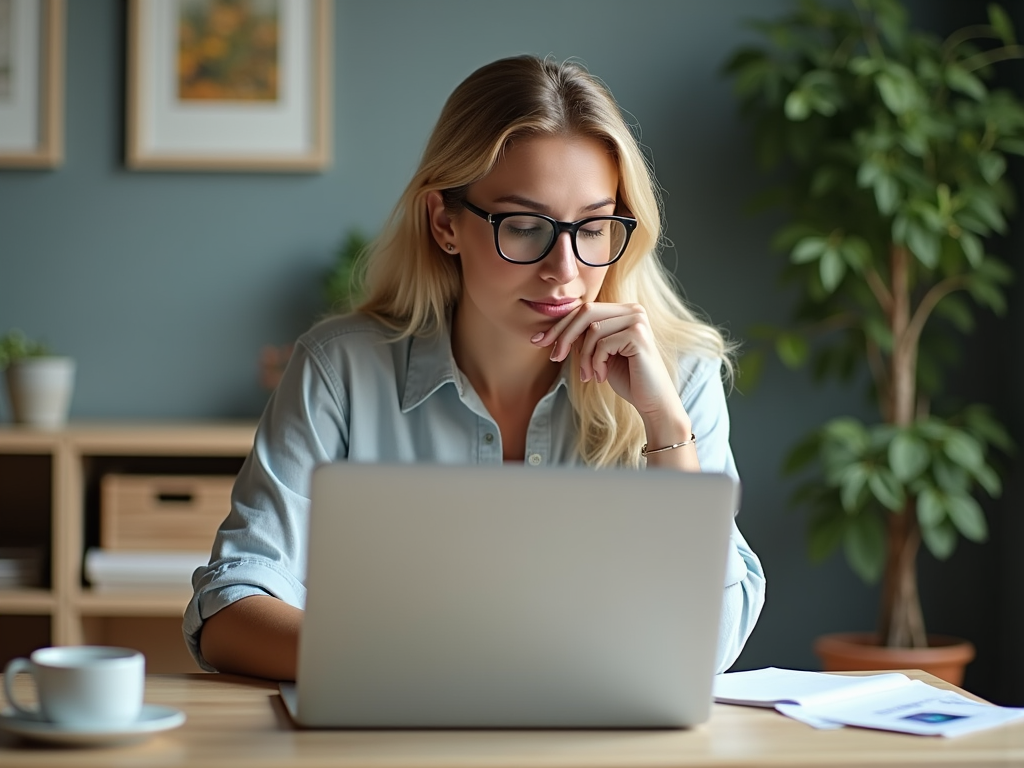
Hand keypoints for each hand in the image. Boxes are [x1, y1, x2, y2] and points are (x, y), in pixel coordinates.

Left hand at [531, 302, 682, 423]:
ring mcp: (637, 320)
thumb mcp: (598, 353)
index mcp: (624, 311)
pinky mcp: (638, 335)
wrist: (651, 401)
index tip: (539, 341)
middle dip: (564, 335)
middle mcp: (633, 310)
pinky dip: (596, 363)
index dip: (560, 325)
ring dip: (584, 357)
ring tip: (589, 376)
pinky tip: (602, 376)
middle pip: (585, 312)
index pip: (585, 310)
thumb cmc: (627, 378)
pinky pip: (602, 344)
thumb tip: (555, 330)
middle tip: (554, 357)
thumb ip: (584, 337)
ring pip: (592, 330)